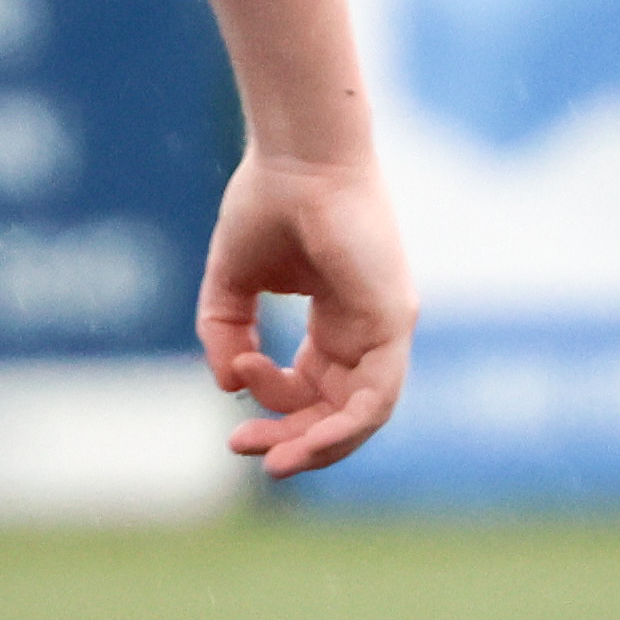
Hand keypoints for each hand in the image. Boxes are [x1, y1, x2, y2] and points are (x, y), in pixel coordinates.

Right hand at [198, 151, 411, 478]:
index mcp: (335, 320)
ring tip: (275, 462)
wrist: (297, 156)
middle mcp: (366, 329)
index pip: (314, 388)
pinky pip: (377, 397)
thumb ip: (226, 333)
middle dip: (290, 438)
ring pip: (363, 415)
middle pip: (338, 410)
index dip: (272, 404)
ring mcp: (385, 327)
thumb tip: (230, 385)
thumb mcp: (232, 282)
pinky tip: (306, 444)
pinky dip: (344, 429)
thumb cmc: (268, 200)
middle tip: (241, 448)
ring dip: (318, 447)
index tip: (233, 394)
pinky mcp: (394, 321)